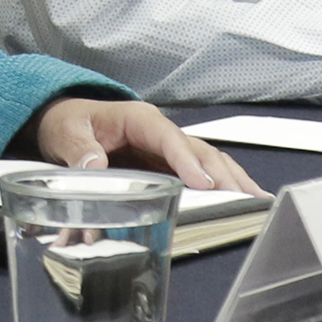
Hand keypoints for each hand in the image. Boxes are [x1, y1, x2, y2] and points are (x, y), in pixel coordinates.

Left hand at [28, 98, 261, 194]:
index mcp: (138, 119)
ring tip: (255, 202)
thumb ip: (79, 149)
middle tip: (243, 199)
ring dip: (232, 180)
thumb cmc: (69, 123)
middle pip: (199, 150)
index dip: (187, 161)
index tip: (203, 183)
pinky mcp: (168, 165)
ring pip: (208, 161)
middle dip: (223, 175)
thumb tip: (94, 166)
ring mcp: (167, 149)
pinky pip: (200, 172)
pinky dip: (222, 185)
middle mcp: (160, 132)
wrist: (66, 122)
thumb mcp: (66, 133)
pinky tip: (241, 200)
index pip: (169, 139)